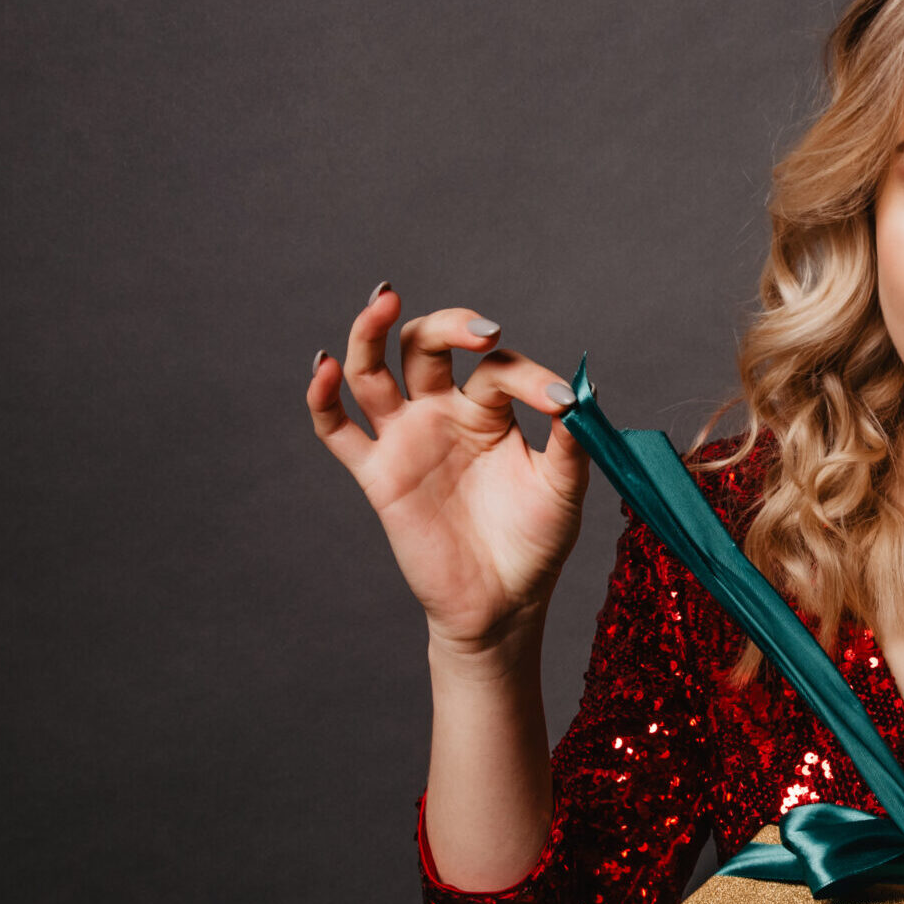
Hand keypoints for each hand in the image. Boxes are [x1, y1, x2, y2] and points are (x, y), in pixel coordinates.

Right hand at [307, 284, 589, 658]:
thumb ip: (569, 443)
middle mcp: (442, 413)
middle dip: (448, 325)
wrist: (503, 605)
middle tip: (482, 332)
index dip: (530, 378)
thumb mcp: (563, 490)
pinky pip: (337, 431)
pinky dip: (322, 397)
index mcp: (489, 410)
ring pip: (373, 371)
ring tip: (385, 299)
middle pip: (427, 345)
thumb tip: (582, 392)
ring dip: (371, 330)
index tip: (561, 402)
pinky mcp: (378, 475)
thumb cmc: (535, 543)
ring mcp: (406, 440)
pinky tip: (324, 366)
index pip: (499, 369)